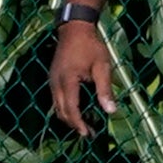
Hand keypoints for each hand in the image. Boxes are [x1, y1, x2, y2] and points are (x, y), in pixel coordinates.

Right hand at [48, 21, 118, 137]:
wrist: (74, 28)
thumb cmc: (91, 46)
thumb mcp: (102, 67)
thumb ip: (105, 90)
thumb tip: (111, 111)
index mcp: (67, 81)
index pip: (71, 109)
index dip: (78, 124)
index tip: (88, 134)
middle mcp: (55, 83)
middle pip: (60, 111)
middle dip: (73, 124)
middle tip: (89, 133)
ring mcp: (52, 81)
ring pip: (56, 106)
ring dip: (68, 117)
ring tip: (85, 125)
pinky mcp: (53, 78)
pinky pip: (56, 99)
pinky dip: (65, 108)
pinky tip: (77, 110)